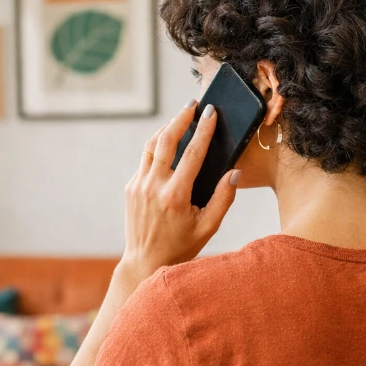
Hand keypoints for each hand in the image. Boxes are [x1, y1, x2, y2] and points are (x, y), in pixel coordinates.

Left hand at [120, 99, 239, 284]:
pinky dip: (157, 146)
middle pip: (166, 140)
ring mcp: (138, 185)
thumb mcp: (209, 227)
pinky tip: (168, 141)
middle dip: (181, 118)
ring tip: (181, 117)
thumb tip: (234, 172)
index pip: (192, 153)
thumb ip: (224, 198)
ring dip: (166, 128)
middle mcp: (153, 186)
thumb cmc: (182, 245)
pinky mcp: (130, 187)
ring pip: (151, 146)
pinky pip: (145, 159)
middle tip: (194, 105)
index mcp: (175, 196)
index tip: (211, 112)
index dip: (204, 130)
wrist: (145, 260)